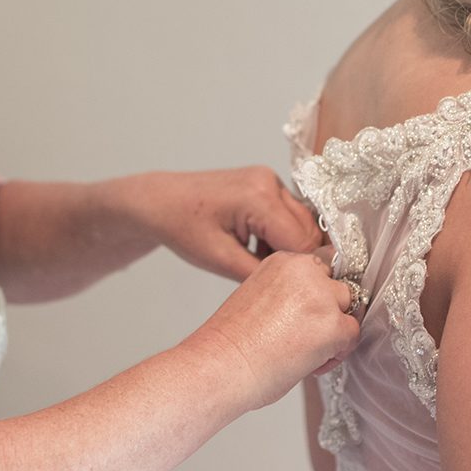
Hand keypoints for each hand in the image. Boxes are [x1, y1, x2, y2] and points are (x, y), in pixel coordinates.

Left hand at [129, 168, 322, 280]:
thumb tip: (296, 285)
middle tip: (278, 279)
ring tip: (260, 262)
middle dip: (298, 258)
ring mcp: (269, 180)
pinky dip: (281, 235)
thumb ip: (263, 273)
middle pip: (309, 230)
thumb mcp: (221, 260)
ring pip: (302, 222)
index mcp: (259, 198)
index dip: (304, 268)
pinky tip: (259, 248)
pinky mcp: (266, 184)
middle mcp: (270, 182)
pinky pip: (289, 214)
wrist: (161, 202)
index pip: (304, 241)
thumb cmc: (182, 227)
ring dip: (290, 247)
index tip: (299, 289)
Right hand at [183, 251, 360, 411]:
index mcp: (284, 261)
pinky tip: (311, 364)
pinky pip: (352, 336)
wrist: (220, 363)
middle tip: (304, 336)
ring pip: (348, 309)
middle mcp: (305, 271)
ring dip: (335, 330)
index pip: (321, 268)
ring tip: (307, 351)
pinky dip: (337, 353)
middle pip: (339, 287)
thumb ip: (289, 294)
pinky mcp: (332, 325)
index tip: (306, 315)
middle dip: (328, 312)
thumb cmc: (231, 341)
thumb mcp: (259, 297)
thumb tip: (309, 311)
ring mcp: (321, 297)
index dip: (317, 295)